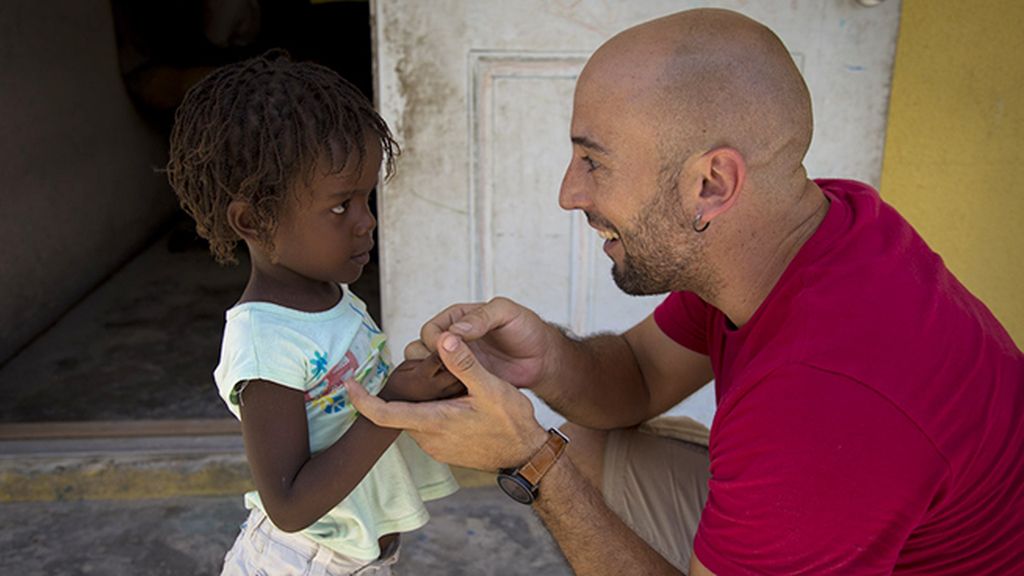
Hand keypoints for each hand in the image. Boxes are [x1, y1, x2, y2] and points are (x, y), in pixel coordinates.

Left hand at [345, 331, 548, 470]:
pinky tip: (450, 397)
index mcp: (433, 422)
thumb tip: (444, 338)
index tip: (350, 385)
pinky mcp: (445, 450)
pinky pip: (427, 426)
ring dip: (420, 400)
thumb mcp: (492, 388)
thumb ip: (464, 363)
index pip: (383, 414)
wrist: (527, 456)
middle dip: (403, 389)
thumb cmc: (512, 423)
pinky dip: (431, 410)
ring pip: (414, 417)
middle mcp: (429, 438)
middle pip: (399, 411)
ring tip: (439, 379)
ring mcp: (436, 447)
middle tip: (418, 367)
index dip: (362, 400)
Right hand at [418, 297, 554, 388]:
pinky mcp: (464, 382)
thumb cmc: (527, 329)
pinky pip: (443, 389)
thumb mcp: (507, 312)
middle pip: (419, 352)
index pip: (430, 331)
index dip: (434, 342)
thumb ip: (482, 317)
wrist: (543, 358)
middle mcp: (452, 341)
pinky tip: (457, 397)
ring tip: (452, 386)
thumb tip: (456, 330)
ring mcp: (456, 363)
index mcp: (457, 319)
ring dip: (433, 380)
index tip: (448, 350)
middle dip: (427, 363)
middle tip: (446, 372)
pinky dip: (443, 394)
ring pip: (427, 373)